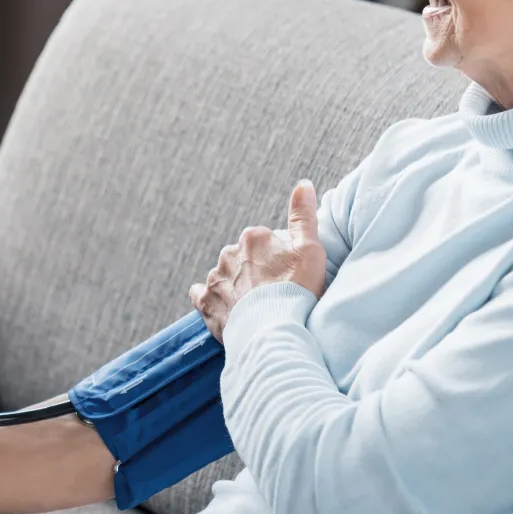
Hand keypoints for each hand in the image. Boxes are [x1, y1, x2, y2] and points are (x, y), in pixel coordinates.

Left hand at [189, 181, 325, 342]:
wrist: (272, 329)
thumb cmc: (296, 289)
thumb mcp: (310, 248)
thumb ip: (304, 215)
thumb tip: (303, 184)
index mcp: (253, 236)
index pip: (268, 242)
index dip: (281, 259)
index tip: (290, 276)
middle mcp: (229, 252)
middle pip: (246, 258)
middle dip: (257, 271)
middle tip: (275, 293)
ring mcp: (215, 277)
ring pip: (226, 276)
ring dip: (237, 286)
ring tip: (256, 306)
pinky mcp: (205, 302)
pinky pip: (202, 295)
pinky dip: (211, 300)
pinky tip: (223, 308)